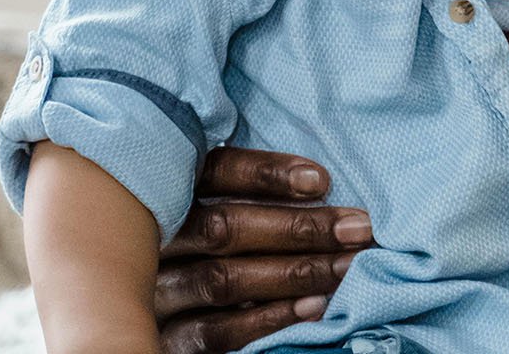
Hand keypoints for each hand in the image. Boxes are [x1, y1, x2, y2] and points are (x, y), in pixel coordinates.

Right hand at [154, 147, 372, 353]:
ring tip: (345, 267)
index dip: (266, 173)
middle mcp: (151, 239)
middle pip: (223, 227)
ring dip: (293, 274)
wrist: (152, 320)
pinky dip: (266, 319)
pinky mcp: (161, 338)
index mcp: (166, 191)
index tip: (323, 181)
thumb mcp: (222, 203)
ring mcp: (152, 291)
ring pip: (222, 279)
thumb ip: (254, 190)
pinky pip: (214, 331)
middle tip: (357, 229)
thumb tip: (322, 183)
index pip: (213, 171)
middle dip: (299, 227)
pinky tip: (311, 307)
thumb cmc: (214, 242)